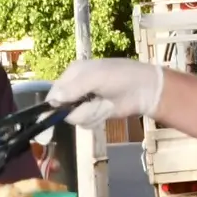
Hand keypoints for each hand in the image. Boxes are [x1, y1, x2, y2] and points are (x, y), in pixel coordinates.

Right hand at [47, 60, 165, 127]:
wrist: (143, 90)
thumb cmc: (118, 77)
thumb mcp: (95, 78)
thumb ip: (73, 88)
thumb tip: (52, 100)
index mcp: (73, 73)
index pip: (54, 91)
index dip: (53, 103)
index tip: (55, 113)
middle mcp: (76, 88)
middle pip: (62, 107)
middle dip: (75, 108)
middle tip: (89, 103)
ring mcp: (85, 102)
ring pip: (75, 117)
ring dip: (88, 113)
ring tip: (102, 104)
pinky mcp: (95, 114)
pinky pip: (86, 122)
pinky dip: (96, 118)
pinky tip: (106, 110)